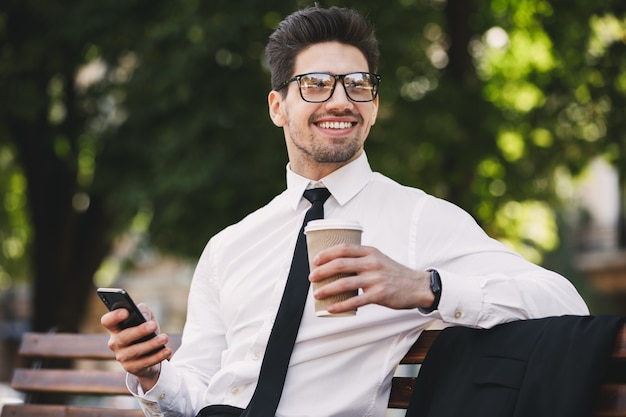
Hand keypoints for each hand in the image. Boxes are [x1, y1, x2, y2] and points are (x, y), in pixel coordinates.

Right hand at [100, 303, 171, 390]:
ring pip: (135, 351)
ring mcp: (122, 357)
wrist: (150, 354)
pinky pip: (144, 362)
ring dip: (151, 344)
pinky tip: (167, 351)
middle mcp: (115, 343)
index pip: (108, 321)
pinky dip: (157, 356)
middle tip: (154, 325)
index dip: (114, 316)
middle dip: (139, 331)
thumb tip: (143, 315)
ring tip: (165, 338)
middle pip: (123, 337)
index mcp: (116, 328)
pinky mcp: (131, 368)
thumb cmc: (146, 332)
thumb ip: (143, 311)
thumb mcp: (146, 318)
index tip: (126, 311)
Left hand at [309, 244, 434, 313]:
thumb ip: (361, 259)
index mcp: (370, 252)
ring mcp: (375, 279)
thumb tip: (336, 265)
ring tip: (317, 293)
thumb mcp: (379, 259)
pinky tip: (332, 308)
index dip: (327, 253)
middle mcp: (372, 263)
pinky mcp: (379, 295)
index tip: (315, 260)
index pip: (344, 248)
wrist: (417, 286)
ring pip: (345, 283)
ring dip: (327, 289)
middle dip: (322, 271)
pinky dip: (341, 305)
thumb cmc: (395, 273)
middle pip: (340, 264)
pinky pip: (355, 301)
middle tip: (312, 277)